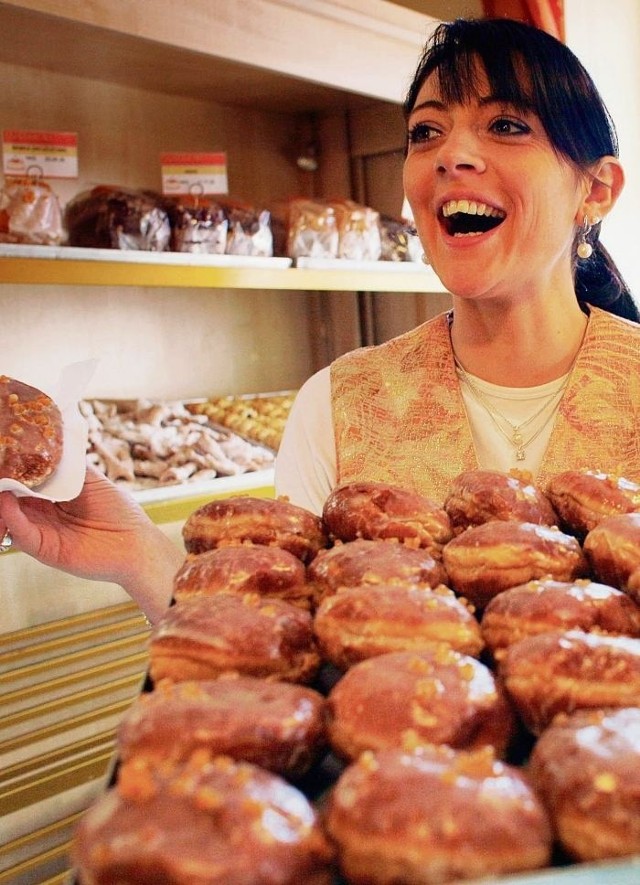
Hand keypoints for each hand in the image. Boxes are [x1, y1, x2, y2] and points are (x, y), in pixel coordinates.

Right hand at [0, 465, 182, 620]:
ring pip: (10, 515)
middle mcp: (42, 513)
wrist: (137, 544)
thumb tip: (53, 440)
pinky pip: (22, 534)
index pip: (24, 480)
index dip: (13, 468)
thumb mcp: (92, 480)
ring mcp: (42, 531)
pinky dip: (12, 518)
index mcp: (52, 496)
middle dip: (3, 482)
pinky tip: (7, 501)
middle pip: (11, 497)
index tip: (4, 452)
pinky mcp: (45, 549)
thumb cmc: (120, 511)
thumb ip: (70, 465)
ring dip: (0, 500)